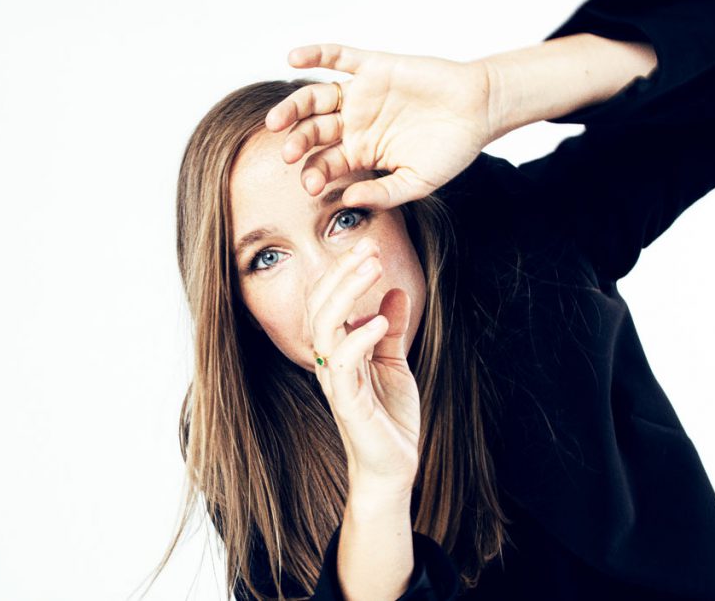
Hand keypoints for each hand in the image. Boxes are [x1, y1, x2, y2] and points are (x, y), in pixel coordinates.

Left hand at [266, 43, 493, 210]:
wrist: (480, 109)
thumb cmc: (451, 149)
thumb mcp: (417, 182)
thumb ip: (384, 193)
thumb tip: (349, 200)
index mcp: (361, 152)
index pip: (326, 164)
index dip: (315, 173)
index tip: (311, 185)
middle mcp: (354, 123)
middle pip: (313, 132)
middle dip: (298, 143)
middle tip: (288, 154)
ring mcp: (361, 94)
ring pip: (316, 98)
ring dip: (293, 107)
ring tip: (276, 120)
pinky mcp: (374, 67)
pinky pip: (340, 56)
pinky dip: (316, 54)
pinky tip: (294, 57)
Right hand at [310, 236, 419, 494]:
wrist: (392, 468)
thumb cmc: (389, 418)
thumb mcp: (393, 364)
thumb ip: (390, 330)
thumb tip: (394, 291)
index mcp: (337, 350)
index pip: (327, 301)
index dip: (342, 271)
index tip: (366, 244)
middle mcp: (330, 362)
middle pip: (320, 306)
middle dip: (341, 272)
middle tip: (367, 247)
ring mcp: (336, 382)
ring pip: (324, 327)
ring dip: (347, 293)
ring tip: (372, 268)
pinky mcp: (348, 404)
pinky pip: (342, 363)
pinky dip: (358, 337)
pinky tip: (379, 320)